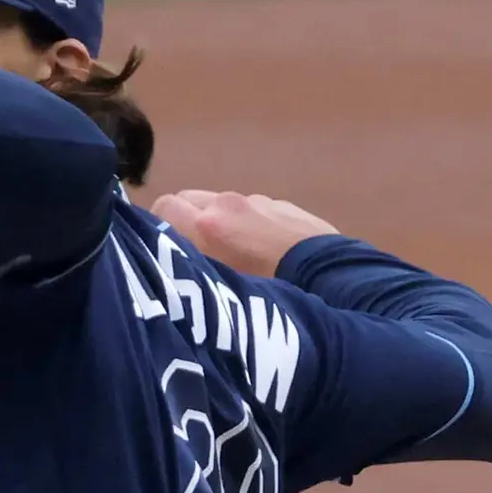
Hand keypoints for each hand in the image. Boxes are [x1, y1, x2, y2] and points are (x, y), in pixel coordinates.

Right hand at [151, 190, 338, 276]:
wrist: (333, 281)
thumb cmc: (270, 294)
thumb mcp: (220, 290)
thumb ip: (192, 268)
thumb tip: (171, 264)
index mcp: (206, 225)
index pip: (162, 207)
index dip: (158, 225)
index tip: (163, 249)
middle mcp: (227, 204)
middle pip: (188, 199)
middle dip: (185, 220)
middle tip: (194, 253)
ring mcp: (258, 201)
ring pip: (221, 204)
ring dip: (218, 221)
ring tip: (233, 255)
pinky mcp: (283, 205)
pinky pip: (252, 209)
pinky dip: (248, 223)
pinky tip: (265, 251)